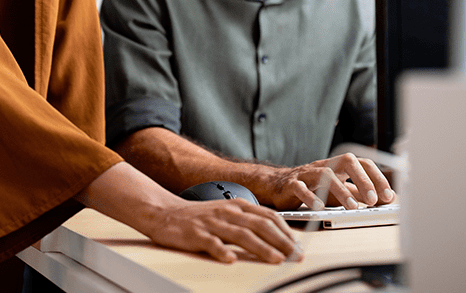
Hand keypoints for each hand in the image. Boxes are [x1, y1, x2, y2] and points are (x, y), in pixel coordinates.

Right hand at [76, 162, 302, 264]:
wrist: (166, 212)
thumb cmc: (200, 216)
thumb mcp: (227, 213)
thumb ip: (248, 222)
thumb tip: (275, 236)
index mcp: (238, 205)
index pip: (268, 216)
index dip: (286, 231)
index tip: (299, 245)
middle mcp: (228, 211)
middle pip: (260, 225)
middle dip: (281, 241)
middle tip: (295, 256)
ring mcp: (213, 222)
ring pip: (241, 234)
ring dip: (261, 247)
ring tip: (275, 260)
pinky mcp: (196, 234)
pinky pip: (211, 243)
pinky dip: (222, 251)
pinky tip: (231, 260)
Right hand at [264, 153, 395, 210]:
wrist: (277, 185)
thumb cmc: (311, 188)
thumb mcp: (337, 190)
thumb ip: (357, 193)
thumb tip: (384, 200)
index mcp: (337, 167)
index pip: (361, 163)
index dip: (376, 177)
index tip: (388, 196)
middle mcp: (324, 166)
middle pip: (346, 161)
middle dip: (362, 179)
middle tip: (373, 200)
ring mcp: (307, 174)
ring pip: (325, 174)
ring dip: (341, 190)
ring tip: (352, 207)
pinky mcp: (291, 185)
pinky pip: (301, 188)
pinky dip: (311, 197)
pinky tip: (320, 208)